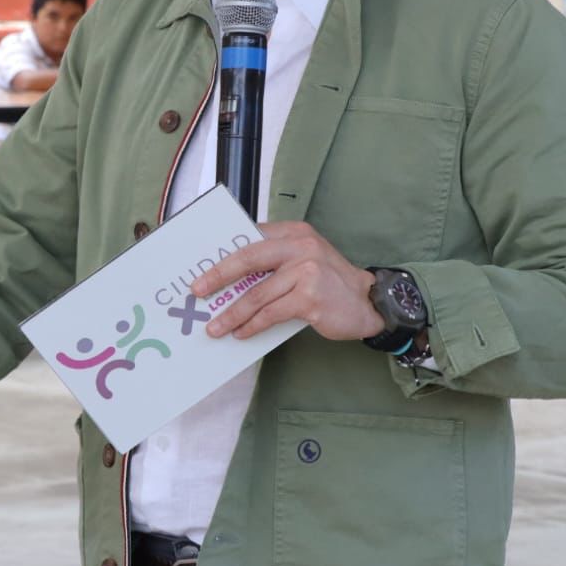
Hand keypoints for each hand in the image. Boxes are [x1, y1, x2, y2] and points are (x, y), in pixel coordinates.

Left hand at [188, 223, 382, 340]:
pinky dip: (253, 325)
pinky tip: (241, 333)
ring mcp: (306, 271)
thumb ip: (275, 261)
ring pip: (257, 293)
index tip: (202, 267)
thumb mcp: (304, 259)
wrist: (369, 303)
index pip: (250, 238)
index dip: (224, 253)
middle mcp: (300, 246)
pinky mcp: (310, 297)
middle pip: (248, 259)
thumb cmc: (330, 283)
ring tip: (215, 327)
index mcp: (294, 232)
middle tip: (197, 291)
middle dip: (218, 276)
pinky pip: (271, 313)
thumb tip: (231, 277)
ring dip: (232, 313)